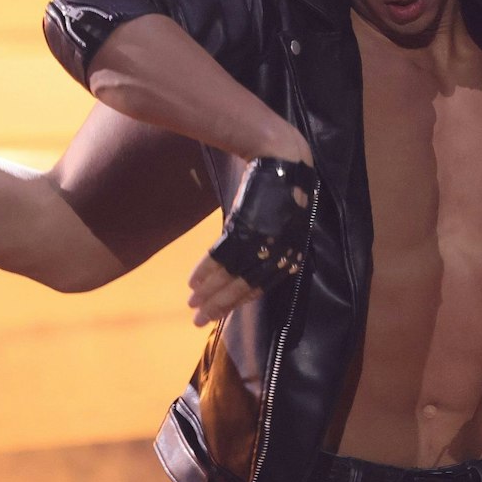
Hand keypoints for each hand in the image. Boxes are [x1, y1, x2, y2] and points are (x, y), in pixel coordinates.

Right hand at [188, 157, 312, 325]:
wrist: (282, 161)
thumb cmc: (282, 192)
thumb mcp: (282, 226)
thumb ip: (269, 248)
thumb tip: (249, 267)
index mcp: (290, 256)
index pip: (259, 288)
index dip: (236, 302)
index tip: (220, 313)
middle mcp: (277, 254)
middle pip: (242, 287)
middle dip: (219, 305)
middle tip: (198, 320)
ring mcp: (261, 242)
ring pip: (229, 275)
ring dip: (207, 292)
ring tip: (191, 302)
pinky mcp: (245, 228)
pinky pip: (220, 257)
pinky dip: (204, 270)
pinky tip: (192, 281)